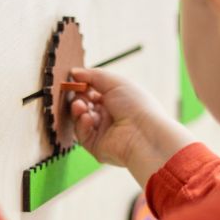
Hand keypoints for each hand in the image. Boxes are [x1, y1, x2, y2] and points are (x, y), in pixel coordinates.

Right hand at [70, 68, 195, 186]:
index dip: (83, 87)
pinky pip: (82, 135)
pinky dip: (82, 125)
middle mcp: (110, 117)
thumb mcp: (115, 82)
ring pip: (80, 120)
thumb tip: (73, 73)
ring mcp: (103, 132)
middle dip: (78, 98)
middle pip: (84, 106)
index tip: (76, 81)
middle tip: (79, 95)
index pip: (93, 92)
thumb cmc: (136, 105)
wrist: (145, 134)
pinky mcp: (98, 147)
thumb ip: (92, 75)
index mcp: (117, 101)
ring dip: (77, 110)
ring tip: (80, 106)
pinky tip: (87, 118)